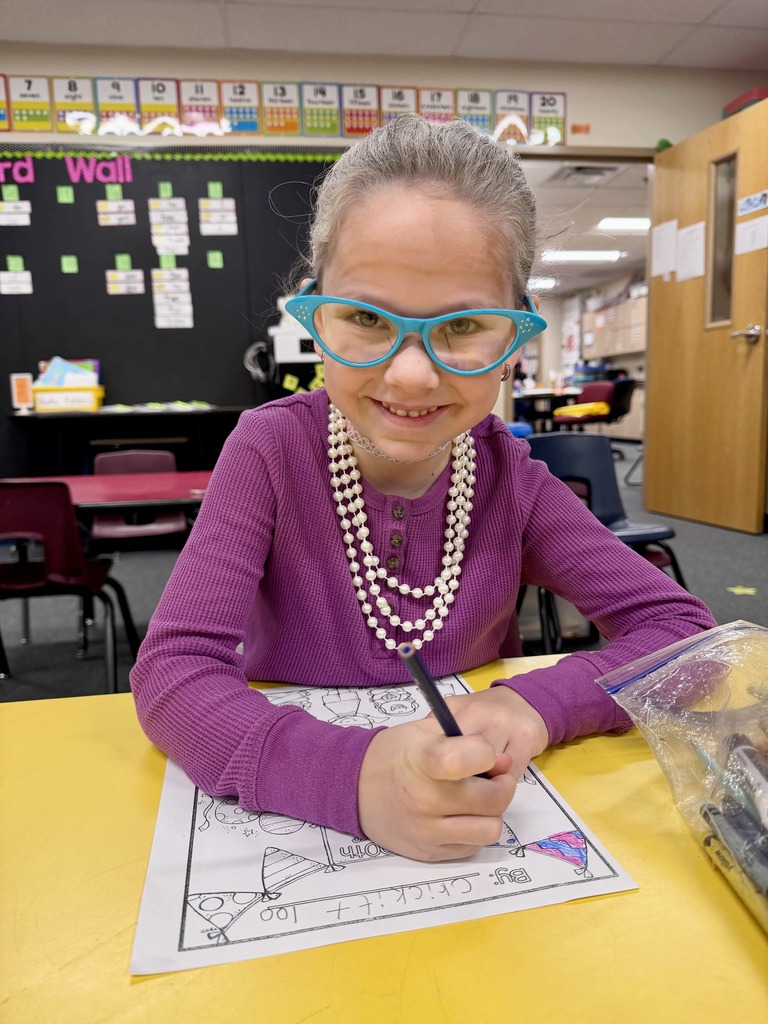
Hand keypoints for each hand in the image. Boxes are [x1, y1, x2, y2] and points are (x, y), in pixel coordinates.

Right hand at [357, 686, 547, 861]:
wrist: (356, 788)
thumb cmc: (396, 754)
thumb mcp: (425, 731)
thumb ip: (466, 741)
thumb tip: (502, 763)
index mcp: (421, 760)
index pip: (463, 760)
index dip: (485, 754)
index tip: (485, 753)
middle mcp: (424, 799)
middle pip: (491, 799)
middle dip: (502, 783)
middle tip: (493, 776)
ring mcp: (427, 830)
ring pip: (490, 829)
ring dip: (492, 812)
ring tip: (479, 799)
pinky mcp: (429, 852)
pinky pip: (473, 846)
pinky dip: (475, 830)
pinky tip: (462, 815)